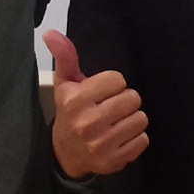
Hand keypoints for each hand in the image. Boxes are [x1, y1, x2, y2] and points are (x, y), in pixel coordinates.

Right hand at [45, 30, 148, 176]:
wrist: (65, 154)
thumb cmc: (70, 113)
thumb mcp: (65, 84)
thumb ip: (65, 57)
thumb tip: (51, 32)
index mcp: (76, 100)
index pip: (118, 79)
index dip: (113, 84)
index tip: (103, 92)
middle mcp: (88, 123)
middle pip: (133, 98)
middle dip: (125, 101)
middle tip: (112, 108)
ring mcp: (101, 144)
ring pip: (140, 119)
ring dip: (132, 119)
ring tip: (116, 123)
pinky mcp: (113, 161)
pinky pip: (143, 140)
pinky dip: (135, 138)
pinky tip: (120, 138)